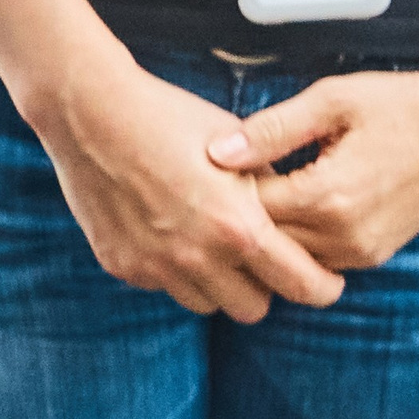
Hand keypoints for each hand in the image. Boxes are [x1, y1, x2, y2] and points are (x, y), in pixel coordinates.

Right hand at [27, 44, 346, 323]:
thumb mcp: (237, 144)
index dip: (323, 287)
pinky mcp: (123, 265)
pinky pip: (164, 284)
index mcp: (239, 227)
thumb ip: (269, 189)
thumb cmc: (170, 117)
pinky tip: (165, 227)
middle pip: (253, 308)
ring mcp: (157, 267)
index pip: (302, 285)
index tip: (327, 281)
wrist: (91, 110)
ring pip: (207, 304)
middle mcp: (199, 258)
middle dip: (263, 286)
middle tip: (260, 259)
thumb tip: (295, 215)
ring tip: (208, 241)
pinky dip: (173, 268)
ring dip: (216, 282)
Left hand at [206, 57, 418, 271]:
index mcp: (329, 196)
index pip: (251, 209)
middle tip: (228, 177)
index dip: (226, 186)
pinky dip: (298, 236)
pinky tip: (291, 200)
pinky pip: (318, 257)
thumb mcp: (332, 100)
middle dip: (243, 212)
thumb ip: (272, 129)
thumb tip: (218, 152)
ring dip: (270, 228)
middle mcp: (345, 237)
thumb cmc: (401, 104)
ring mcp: (362, 253)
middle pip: (267, 239)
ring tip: (259, 186)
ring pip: (291, 255)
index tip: (214, 162)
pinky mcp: (374, 255)